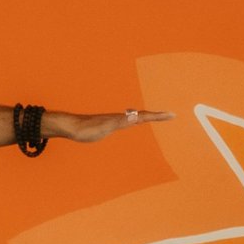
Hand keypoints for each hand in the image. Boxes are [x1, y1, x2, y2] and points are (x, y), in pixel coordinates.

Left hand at [52, 108, 174, 143]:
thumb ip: (121, 121)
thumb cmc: (87, 129)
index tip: (172, 114)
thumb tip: (136, 116)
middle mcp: (120, 118)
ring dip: (146, 117)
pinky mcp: (107, 124)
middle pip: (142, 115)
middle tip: (170, 115)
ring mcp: (114, 121)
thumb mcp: (106, 126)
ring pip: (135, 117)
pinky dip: (134, 121)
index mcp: (122, 119)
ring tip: (156, 116)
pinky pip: (126, 122)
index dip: (158, 116)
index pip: (144, 116)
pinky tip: (131, 122)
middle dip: (157, 115)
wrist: (71, 127)